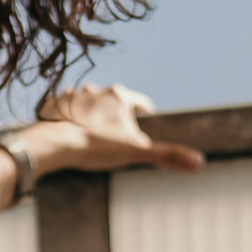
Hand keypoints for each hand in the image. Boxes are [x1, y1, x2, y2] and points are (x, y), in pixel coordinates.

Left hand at [35, 82, 204, 179]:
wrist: (53, 144)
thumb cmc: (95, 147)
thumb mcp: (135, 153)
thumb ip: (167, 156)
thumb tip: (199, 161)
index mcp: (119, 97)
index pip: (141, 103)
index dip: (146, 114)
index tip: (146, 122)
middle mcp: (97, 90)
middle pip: (114, 102)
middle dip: (118, 116)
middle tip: (118, 136)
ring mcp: (73, 95)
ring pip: (89, 103)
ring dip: (93, 115)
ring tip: (93, 135)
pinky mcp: (53, 105)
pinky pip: (65, 109)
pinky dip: (68, 119)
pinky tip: (68, 132)